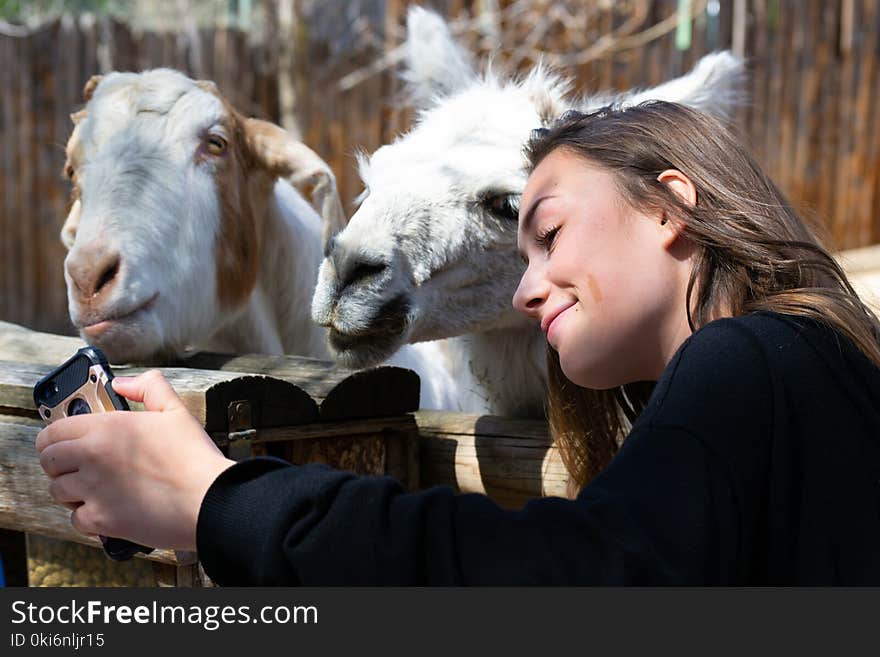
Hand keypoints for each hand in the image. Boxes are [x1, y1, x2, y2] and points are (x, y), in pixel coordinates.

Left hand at [35, 370, 234, 550]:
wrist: (208, 499)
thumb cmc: (195, 458)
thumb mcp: (176, 411)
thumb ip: (149, 387)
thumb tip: (122, 383)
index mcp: (108, 427)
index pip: (53, 430)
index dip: (54, 436)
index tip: (62, 441)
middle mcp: (93, 457)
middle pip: (48, 461)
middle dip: (58, 463)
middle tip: (76, 466)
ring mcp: (94, 490)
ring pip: (57, 491)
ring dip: (70, 491)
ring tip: (92, 489)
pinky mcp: (101, 519)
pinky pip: (75, 520)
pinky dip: (87, 517)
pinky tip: (105, 509)